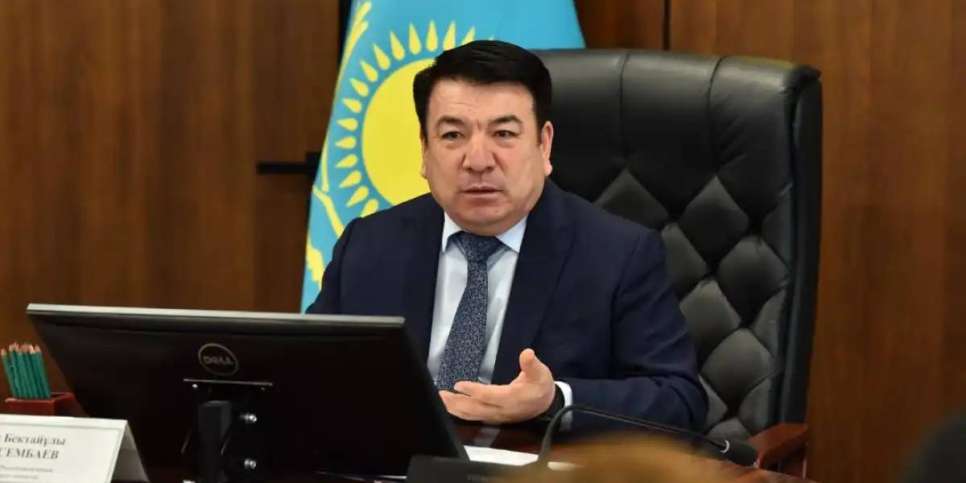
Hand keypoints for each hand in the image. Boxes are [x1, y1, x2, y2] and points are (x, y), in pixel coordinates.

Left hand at [438, 348, 555, 423]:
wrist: (545, 405)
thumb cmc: (540, 387)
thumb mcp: (541, 373)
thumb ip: (532, 364)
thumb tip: (527, 353)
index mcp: (512, 398)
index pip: (490, 396)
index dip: (474, 391)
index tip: (459, 384)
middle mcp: (502, 410)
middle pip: (476, 408)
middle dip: (457, 402)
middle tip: (441, 394)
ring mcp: (496, 416)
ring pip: (472, 414)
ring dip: (455, 408)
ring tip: (442, 399)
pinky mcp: (493, 417)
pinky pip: (474, 417)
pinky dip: (460, 412)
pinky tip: (451, 406)